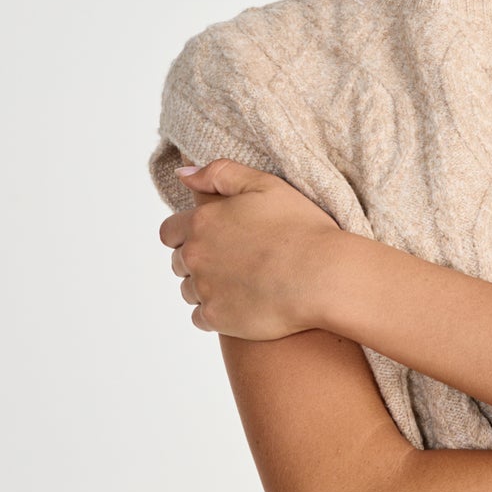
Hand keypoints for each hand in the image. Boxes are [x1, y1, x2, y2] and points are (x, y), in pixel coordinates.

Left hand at [157, 158, 341, 339]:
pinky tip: (241, 306)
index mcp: (202, 222)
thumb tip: (183, 173)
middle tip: (233, 262)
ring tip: (241, 285)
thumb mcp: (265, 185)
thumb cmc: (300, 228)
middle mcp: (196, 256)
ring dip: (206, 288)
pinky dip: (216, 314)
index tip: (207, 239)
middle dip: (198, 262)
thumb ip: (219, 173)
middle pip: (179, 263)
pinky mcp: (217, 319)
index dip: (184, 235)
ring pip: (189, 292)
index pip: (169, 232)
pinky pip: (201, 319)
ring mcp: (204, 289)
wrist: (323, 276)